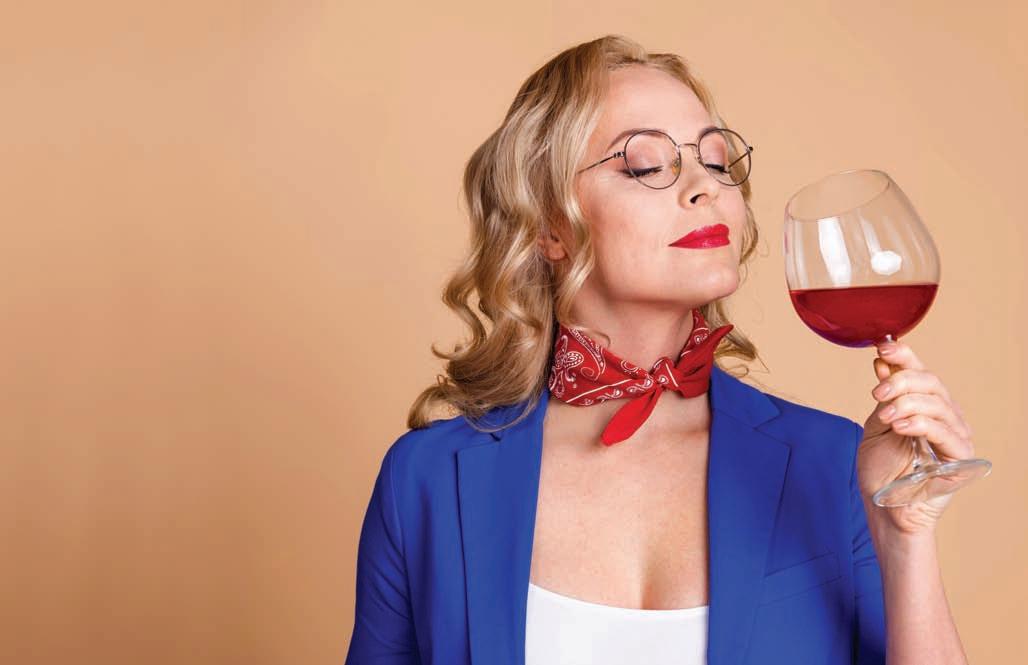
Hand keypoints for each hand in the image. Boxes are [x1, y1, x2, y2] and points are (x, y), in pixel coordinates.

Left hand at [857, 340, 975, 535]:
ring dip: (907, 403)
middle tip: (877, 392)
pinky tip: (898, 425)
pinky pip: (943, 432)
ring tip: (885, 414)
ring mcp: (955, 435)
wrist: (884, 508)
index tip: (882, 346)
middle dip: (901, 380)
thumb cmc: (881, 471)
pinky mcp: (959, 457)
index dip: (903, 356)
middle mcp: (945, 416)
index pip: (919, 372)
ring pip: (937, 404)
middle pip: (931, 383)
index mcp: (925, 405)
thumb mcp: (876, 426)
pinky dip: (920, 423)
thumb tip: (882, 361)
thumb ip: (884, 397)